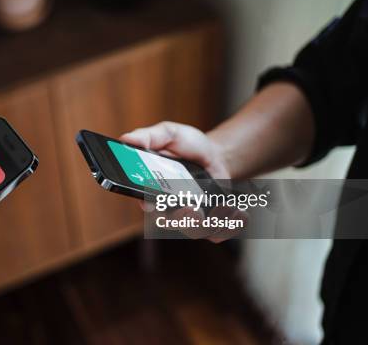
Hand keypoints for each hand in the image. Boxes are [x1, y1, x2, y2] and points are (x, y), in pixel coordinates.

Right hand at [121, 122, 244, 242]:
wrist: (216, 154)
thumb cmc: (188, 145)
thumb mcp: (169, 133)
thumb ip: (148, 137)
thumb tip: (126, 139)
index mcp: (153, 188)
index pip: (145, 203)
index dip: (149, 207)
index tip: (153, 204)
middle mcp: (170, 207)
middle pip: (171, 223)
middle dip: (183, 219)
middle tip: (194, 209)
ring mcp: (191, 216)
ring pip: (196, 231)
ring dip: (213, 222)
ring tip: (227, 206)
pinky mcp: (210, 221)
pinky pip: (218, 234)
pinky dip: (232, 226)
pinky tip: (241, 212)